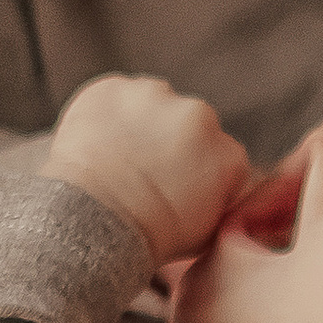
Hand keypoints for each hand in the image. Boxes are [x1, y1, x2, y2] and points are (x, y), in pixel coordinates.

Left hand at [49, 72, 248, 259]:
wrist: (94, 220)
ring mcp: (155, 96)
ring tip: (115, 158)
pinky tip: (96, 143)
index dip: (195, 168)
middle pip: (187, 123)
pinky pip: (112, 96)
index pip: (219, 153)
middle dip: (169, 141)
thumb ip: (222, 204)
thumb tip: (220, 195)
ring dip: (139, 122)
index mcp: (228, 155)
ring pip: (150, 104)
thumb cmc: (145, 236)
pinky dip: (105, 114)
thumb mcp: (205, 235)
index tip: (175, 183)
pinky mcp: (114, 87)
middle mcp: (199, 116)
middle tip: (141, 171)